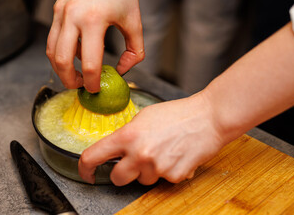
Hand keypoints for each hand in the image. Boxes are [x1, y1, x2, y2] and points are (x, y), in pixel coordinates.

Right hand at [46, 0, 144, 92]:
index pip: (89, 64)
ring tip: (75, 75)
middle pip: (61, 62)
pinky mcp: (57, 9)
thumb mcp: (135, 21)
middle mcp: (72, 16)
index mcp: (94, 20)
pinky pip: (53, 38)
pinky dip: (61, 52)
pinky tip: (75, 54)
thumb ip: (135, 51)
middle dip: (70, 81)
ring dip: (60, 69)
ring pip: (51, 51)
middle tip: (81, 87)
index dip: (93, 82)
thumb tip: (122, 70)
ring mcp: (61, 12)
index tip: (96, 89)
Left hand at [78, 93, 227, 185]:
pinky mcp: (174, 176)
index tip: (86, 172)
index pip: (93, 156)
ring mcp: (157, 167)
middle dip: (123, 173)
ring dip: (148, 171)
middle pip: (117, 178)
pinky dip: (167, 171)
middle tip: (134, 161)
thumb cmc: (177, 113)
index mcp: (128, 136)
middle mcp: (139, 154)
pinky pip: (163, 180)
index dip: (85, 168)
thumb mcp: (144, 117)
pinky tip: (175, 155)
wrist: (208, 118)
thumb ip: (127, 134)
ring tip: (163, 152)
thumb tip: (117, 148)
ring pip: (142, 180)